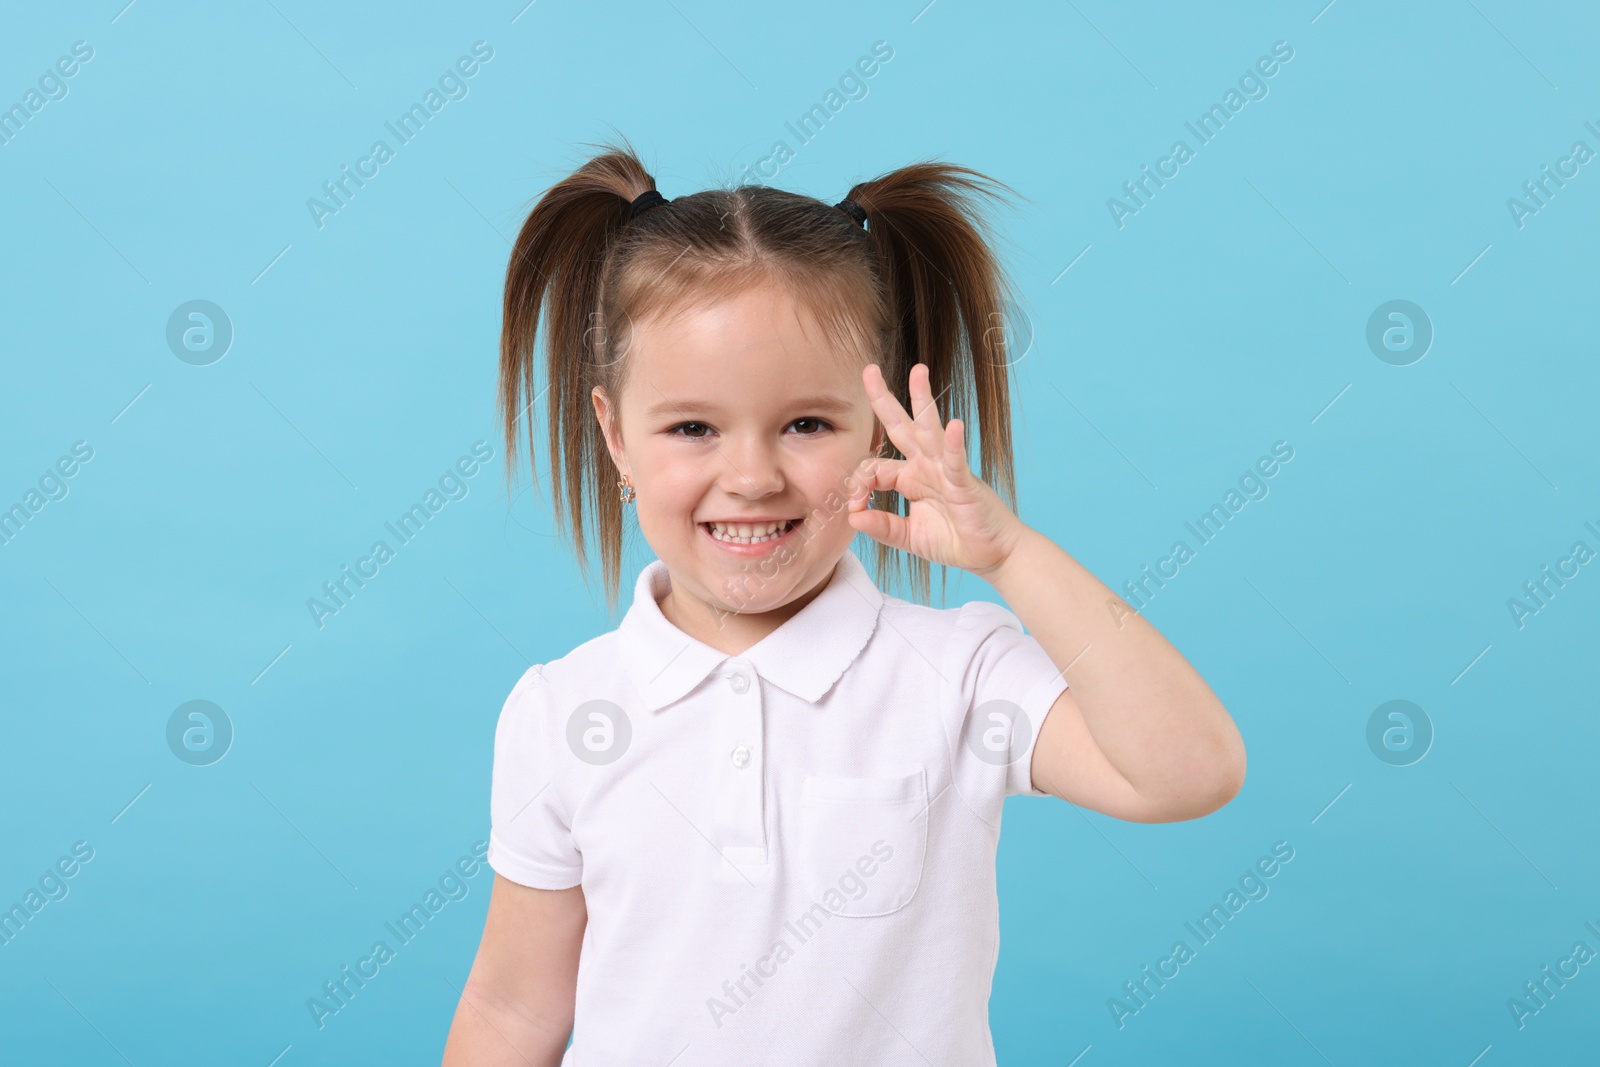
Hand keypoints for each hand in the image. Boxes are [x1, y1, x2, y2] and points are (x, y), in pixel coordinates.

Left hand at [847, 362, 1028, 578]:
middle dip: (883, 399)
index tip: (853, 507)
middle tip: (869, 370)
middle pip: (900, 426)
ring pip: (930, 430)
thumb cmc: (954, 540)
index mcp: (910, 477)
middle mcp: (926, 466)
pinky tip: (953, 425)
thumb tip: (854, 517)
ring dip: (923, 400)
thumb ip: (882, 527)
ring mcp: (945, 471)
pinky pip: (957, 460)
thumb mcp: (909, 537)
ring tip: (919, 372)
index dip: (858, 483)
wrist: (991, 553)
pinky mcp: (965, 483)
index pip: (874, 466)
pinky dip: (954, 443)